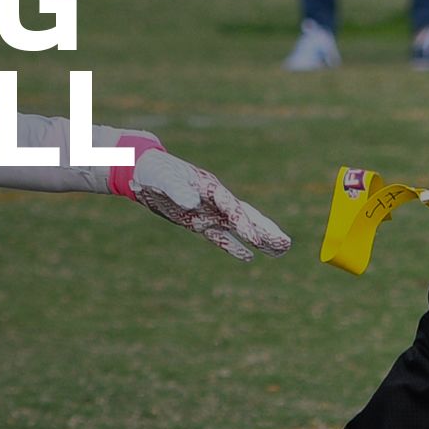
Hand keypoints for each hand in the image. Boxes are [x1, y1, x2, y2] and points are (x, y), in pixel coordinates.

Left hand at [123, 149, 292, 260]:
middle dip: (265, 230)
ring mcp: (208, 212)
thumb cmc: (154, 170)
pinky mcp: (197, 222)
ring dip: (259, 239)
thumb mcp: (163, 178)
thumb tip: (192, 202)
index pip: (232, 208)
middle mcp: (214, 201)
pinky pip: (219, 238)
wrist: (142, 170)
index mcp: (210, 187)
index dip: (245, 223)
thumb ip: (178, 189)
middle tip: (286, 243)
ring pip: (238, 228)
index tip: (256, 238)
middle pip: (245, 216)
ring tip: (280, 250)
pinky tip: (249, 258)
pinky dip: (234, 247)